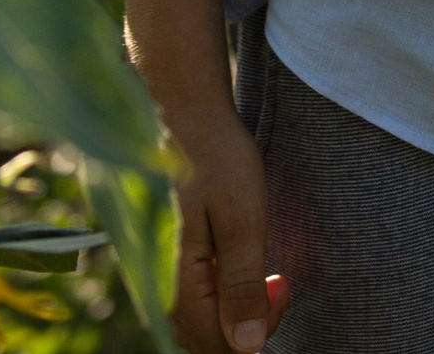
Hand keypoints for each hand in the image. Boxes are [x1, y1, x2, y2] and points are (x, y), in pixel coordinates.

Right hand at [167, 107, 285, 353]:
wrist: (178, 105)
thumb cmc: (213, 155)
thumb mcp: (241, 218)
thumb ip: (241, 285)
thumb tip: (248, 347)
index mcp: (174, 283)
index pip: (218, 344)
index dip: (258, 331)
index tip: (282, 285)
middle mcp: (155, 284)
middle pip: (203, 338)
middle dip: (244, 323)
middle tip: (276, 281)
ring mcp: (151, 268)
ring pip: (194, 318)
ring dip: (229, 307)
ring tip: (258, 269)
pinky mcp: (154, 251)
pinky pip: (185, 293)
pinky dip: (212, 290)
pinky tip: (230, 257)